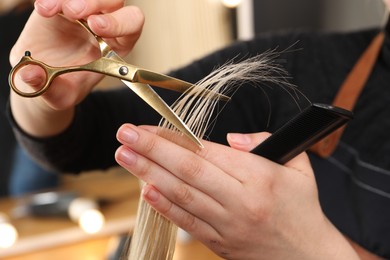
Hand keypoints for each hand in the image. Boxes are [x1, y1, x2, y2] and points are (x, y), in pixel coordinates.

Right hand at [10, 0, 143, 135]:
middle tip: (73, 12)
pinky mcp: (62, 4)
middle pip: (112, 1)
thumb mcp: (60, 95)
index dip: (120, 23)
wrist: (43, 78)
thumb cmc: (63, 87)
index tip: (97, 26)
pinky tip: (43, 9)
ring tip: (50, 10)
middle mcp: (104, 23)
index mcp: (117, 45)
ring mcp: (83, 11)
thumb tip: (30, 74)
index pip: (132, 25)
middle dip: (94, 3)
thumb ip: (50, 87)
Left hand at [115, 124, 357, 258]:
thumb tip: (230, 139)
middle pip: (188, 171)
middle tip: (124, 135)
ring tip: (125, 157)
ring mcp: (228, 226)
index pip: (208, 152)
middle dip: (152, 151)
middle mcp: (241, 201)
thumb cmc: (302, 206)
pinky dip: (164, 207)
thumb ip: (264, 142)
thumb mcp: (298, 165)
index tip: (149, 127)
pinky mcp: (221, 244)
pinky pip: (188, 223)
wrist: (310, 255)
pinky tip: (145, 191)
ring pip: (182, 196)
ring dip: (149, 175)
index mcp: (260, 176)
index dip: (174, 138)